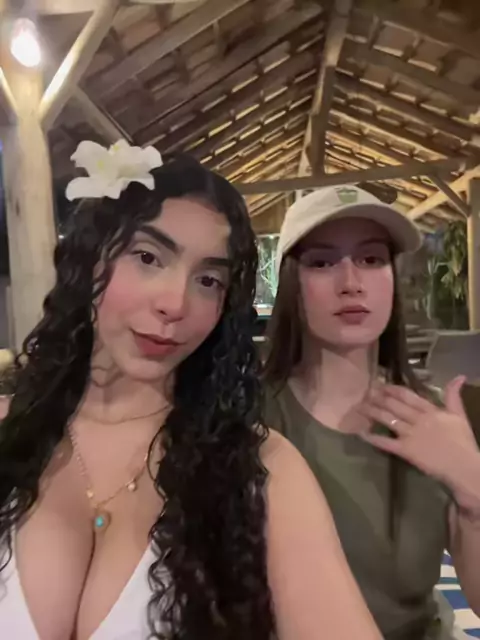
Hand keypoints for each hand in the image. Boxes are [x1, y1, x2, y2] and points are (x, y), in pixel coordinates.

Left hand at [359, 377, 479, 490]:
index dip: (393, 389)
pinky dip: (373, 438)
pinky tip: (362, 433)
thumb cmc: (463, 442)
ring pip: (388, 419)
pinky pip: (386, 443)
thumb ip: (454, 395)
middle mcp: (418, 420)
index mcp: (431, 411)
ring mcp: (410, 435)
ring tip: (360, 406)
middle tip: (366, 392)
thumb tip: (459, 376)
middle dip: (378, 398)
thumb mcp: (459, 415)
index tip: (381, 385)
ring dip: (373, 412)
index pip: (408, 396)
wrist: (464, 467)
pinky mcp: (406, 451)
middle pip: (394, 405)